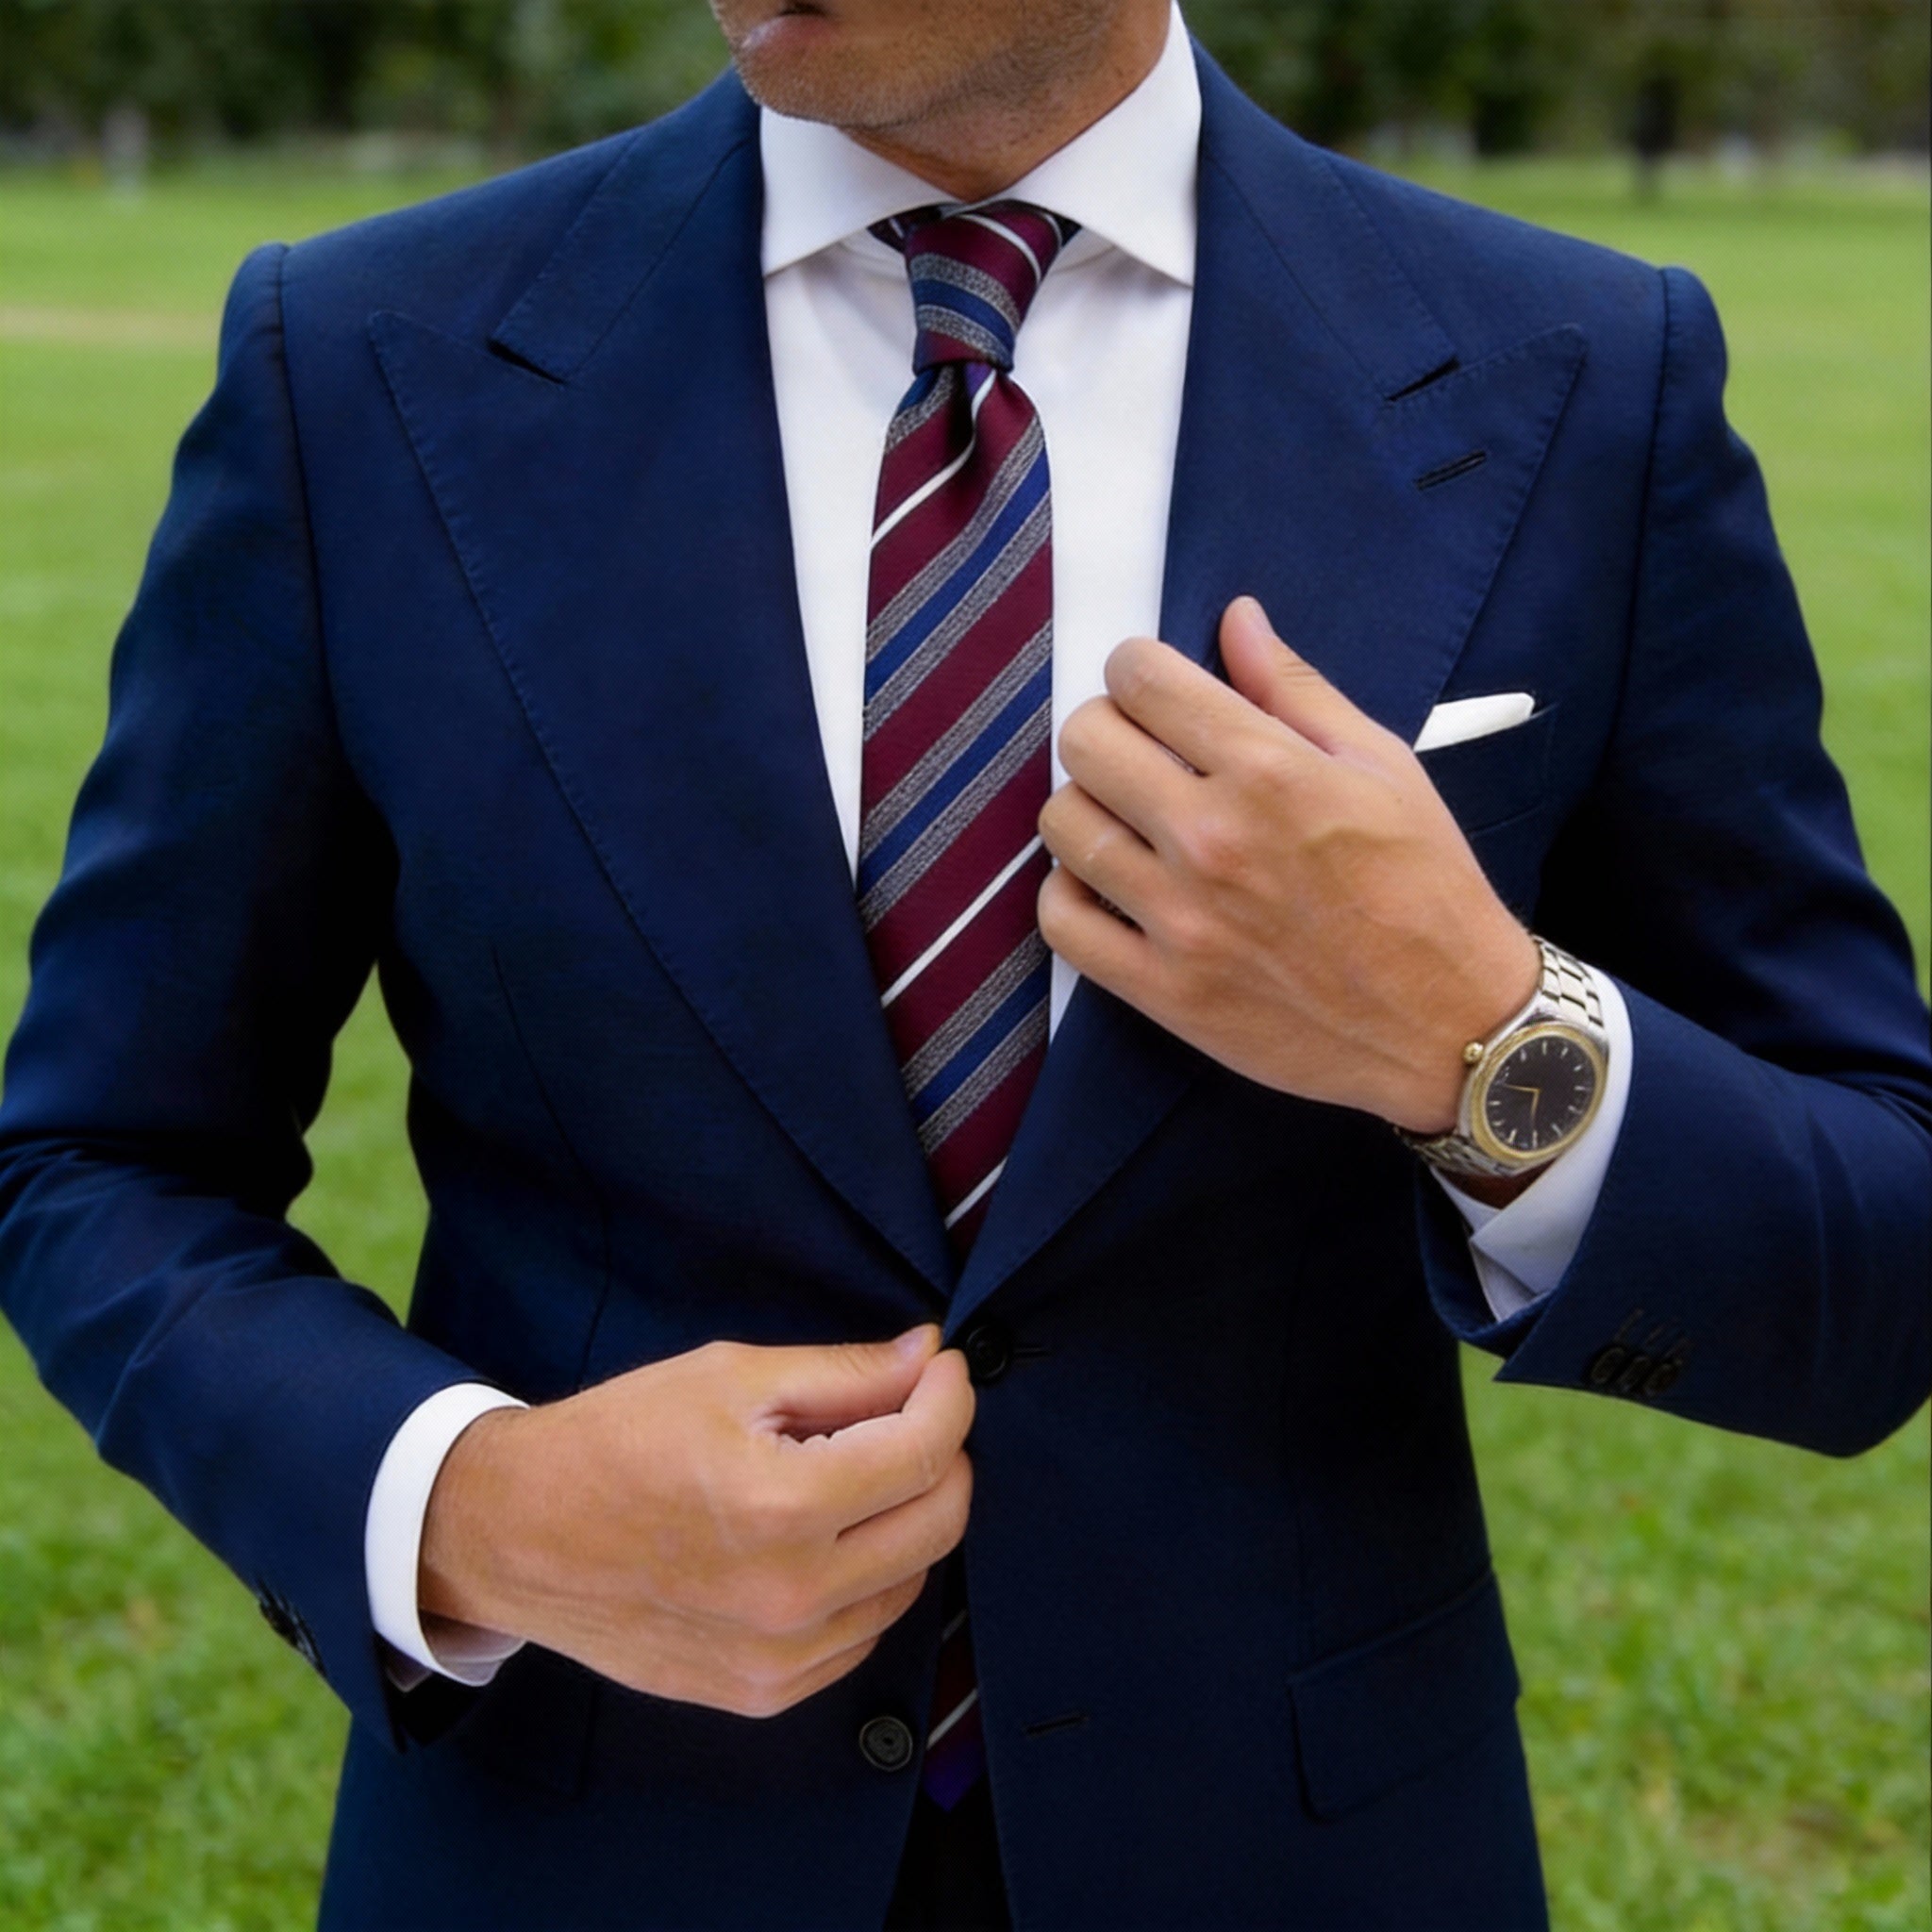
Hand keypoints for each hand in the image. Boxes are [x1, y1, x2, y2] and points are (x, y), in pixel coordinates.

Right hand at [418, 1324, 973, 1717]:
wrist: (518, 1534)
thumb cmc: (617, 1440)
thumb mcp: (730, 1376)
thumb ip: (844, 1373)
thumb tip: (928, 1358)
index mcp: (782, 1506)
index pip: (925, 1452)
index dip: (950, 1398)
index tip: (944, 1369)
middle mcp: (791, 1596)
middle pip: (939, 1523)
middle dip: (945, 1454)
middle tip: (914, 1412)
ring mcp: (779, 1659)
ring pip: (910, 1583)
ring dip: (908, 1519)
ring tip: (859, 1473)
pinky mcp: (762, 1694)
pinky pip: (861, 1634)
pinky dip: (868, 1580)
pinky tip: (827, 1538)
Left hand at [1037, 595, 1538, 1134]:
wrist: (1451, 1025)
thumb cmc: (1427, 890)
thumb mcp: (1383, 767)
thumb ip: (1295, 690)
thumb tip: (1235, 619)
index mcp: (1269, 772)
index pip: (1142, 680)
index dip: (1137, 668)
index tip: (1153, 688)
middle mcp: (1212, 839)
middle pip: (1086, 742)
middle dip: (1107, 728)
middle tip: (1140, 750)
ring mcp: (1180, 920)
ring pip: (1063, 825)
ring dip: (1086, 807)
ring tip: (1127, 819)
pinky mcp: (1163, 990)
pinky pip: (1062, 921)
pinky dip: (1070, 893)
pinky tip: (1108, 883)